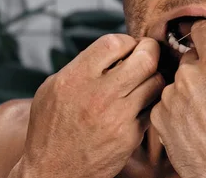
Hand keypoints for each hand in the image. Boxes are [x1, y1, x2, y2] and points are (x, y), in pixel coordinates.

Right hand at [14, 35, 164, 177]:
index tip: (128, 47)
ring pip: (155, 82)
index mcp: (76, 78)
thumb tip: (112, 50)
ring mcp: (117, 116)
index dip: (127, 41)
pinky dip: (150, 102)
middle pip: (145, 58)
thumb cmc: (50, 128)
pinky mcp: (130, 135)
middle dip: (150, 51)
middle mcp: (98, 95)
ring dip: (153, 77)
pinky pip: (152, 108)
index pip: (115, 42)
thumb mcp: (52, 88)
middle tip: (149, 54)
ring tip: (144, 80)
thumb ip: (81, 66)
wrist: (52, 171)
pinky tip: (140, 103)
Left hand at [150, 20, 205, 177]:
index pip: (202, 29)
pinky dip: (175, 111)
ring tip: (202, 114)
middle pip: (188, 59)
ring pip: (176, 83)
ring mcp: (171, 95)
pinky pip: (165, 103)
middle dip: (198, 69)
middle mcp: (189, 74)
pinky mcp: (159, 115)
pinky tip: (190, 125)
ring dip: (185, 92)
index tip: (205, 37)